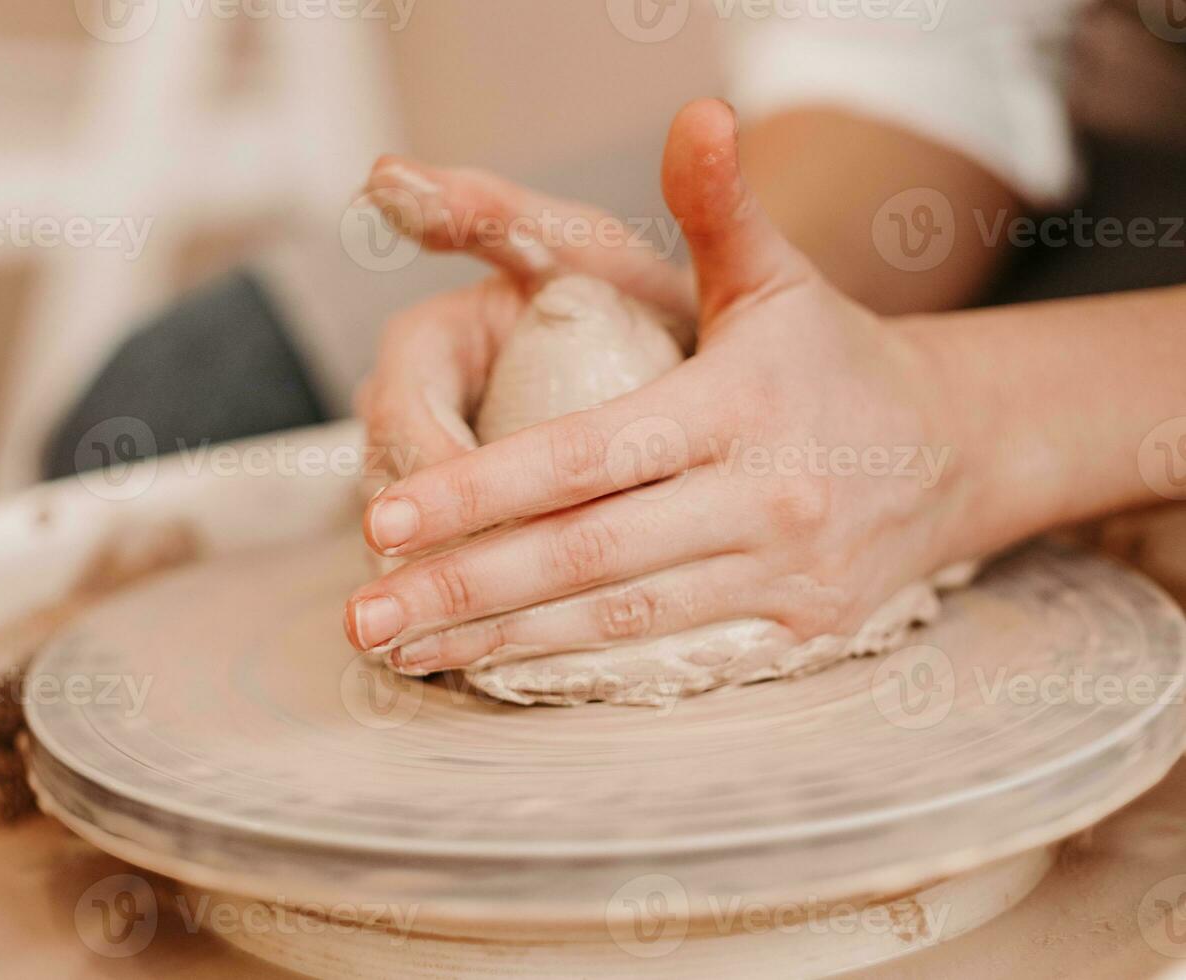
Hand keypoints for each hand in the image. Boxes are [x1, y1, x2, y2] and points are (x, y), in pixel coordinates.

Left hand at [345, 101, 968, 671]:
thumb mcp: (779, 278)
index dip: (480, 491)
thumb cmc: (833, 359)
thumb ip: (722, 206)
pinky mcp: (796, 634)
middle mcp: (763, 500)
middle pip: (587, 555)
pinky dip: (577, 668)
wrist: (954, 450)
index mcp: (739, 406)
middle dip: (465, 587)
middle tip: (362, 614)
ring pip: (618, 620)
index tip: (384, 518)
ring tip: (405, 650)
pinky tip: (500, 669)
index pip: (585, 456)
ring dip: (502, 642)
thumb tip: (697, 113)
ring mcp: (784, 579)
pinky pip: (669, 655)